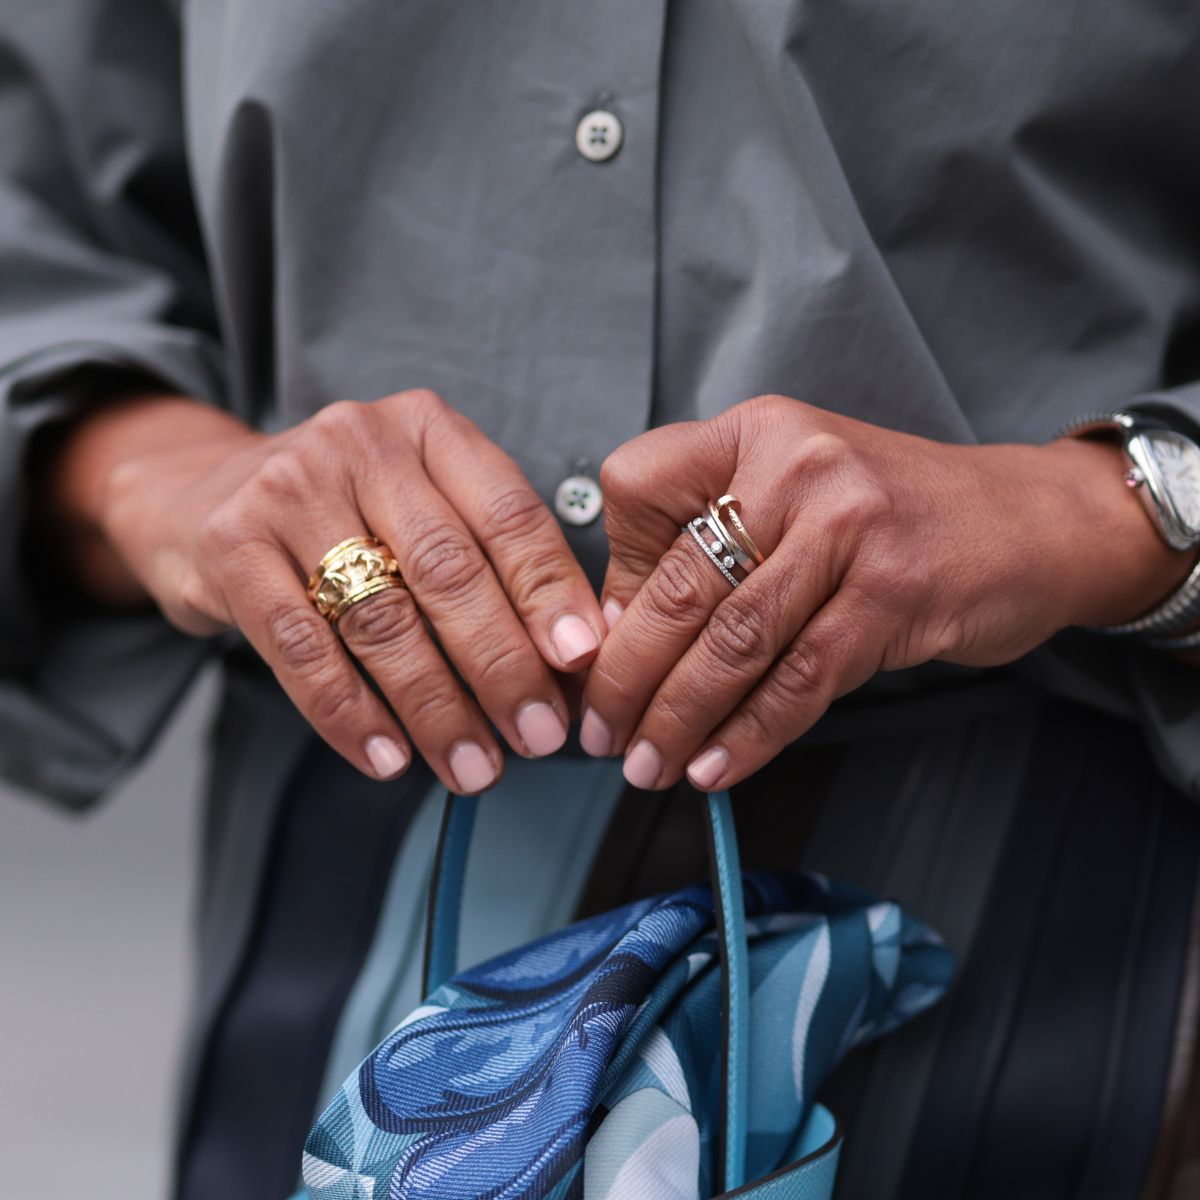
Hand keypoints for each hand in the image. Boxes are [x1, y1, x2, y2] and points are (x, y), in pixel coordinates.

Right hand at [49, 390, 604, 790]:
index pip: (509, 513)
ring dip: (435, 707)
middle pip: (449, 569)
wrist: (201, 493)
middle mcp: (361, 442)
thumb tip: (573, 660)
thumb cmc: (344, 514)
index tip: (581, 661)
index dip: (550, 592)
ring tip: (472, 765)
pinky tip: (387, 758)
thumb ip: (492, 563)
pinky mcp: (230, 544)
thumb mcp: (422, 506)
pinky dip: (350, 714)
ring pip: (381, 616)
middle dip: (502, 665)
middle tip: (538, 734)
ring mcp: (289, 489)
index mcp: (429, 427)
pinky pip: (302, 647)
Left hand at [581, 394, 1195, 790]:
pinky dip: (749, 735)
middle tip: (600, 735)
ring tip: (648, 765)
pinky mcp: (892, 592)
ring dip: (679, 718)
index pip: (638, 487)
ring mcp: (848, 525)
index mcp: (755, 430)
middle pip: (679, 583)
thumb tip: (620, 635)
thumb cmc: (894, 516)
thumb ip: (709, 544)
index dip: (613, 573)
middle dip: (627, 676)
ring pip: (734, 640)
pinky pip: (799, 679)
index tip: (605, 640)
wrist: (1032, 522)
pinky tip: (715, 768)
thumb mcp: (794, 494)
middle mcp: (795, 463)